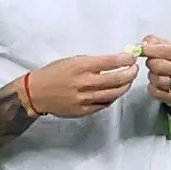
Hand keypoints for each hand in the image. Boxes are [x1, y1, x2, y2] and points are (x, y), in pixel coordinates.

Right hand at [24, 53, 138, 116]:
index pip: (111, 62)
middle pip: (117, 79)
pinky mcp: (83, 111)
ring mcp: (84, 98)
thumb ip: (93, 63)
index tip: (132, 58)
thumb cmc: (54, 73)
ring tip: (127, 81)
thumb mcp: (72, 61)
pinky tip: (114, 92)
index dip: (126, 60)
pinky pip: (104, 105)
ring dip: (124, 87)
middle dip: (130, 73)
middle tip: (134, 70)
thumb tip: (115, 62)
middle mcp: (84, 83)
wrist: (35, 93)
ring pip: (113, 94)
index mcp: (81, 66)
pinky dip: (112, 98)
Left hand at [138, 35, 170, 107]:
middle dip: (150, 63)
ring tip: (155, 74)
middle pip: (158, 66)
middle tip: (151, 63)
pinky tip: (156, 84)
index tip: (140, 49)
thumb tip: (142, 44)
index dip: (149, 49)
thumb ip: (156, 43)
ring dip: (151, 76)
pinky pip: (157, 92)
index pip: (164, 50)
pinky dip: (152, 87)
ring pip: (157, 80)